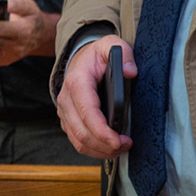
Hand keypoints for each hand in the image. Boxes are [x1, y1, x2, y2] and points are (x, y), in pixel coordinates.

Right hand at [57, 35, 132, 158]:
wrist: (79, 60)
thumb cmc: (96, 56)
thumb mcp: (110, 45)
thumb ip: (123, 53)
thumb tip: (130, 72)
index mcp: (77, 82)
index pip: (87, 112)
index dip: (102, 131)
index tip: (119, 141)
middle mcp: (66, 99)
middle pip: (81, 132)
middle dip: (104, 145)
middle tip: (126, 145)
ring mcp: (65, 112)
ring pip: (78, 140)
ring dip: (100, 150)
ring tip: (121, 148)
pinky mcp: (68, 121)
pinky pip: (77, 141)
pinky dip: (94, 150)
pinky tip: (110, 148)